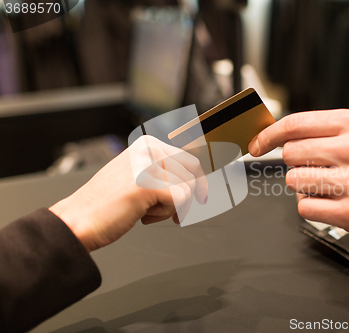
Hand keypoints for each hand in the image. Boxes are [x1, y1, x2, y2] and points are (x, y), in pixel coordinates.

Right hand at [49, 135, 207, 251]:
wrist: (77, 220)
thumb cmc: (105, 204)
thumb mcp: (137, 177)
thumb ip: (161, 173)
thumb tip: (194, 179)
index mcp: (146, 144)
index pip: (189, 159)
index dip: (198, 181)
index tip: (202, 197)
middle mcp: (148, 149)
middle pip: (193, 174)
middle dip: (188, 198)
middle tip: (178, 216)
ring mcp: (148, 164)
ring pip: (187, 188)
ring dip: (171, 208)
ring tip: (146, 211)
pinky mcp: (148, 183)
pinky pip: (180, 200)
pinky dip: (166, 214)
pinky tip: (143, 216)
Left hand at [249, 110, 348, 237]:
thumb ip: (315, 130)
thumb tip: (270, 137)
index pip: (294, 124)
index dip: (268, 135)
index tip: (256, 144)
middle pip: (290, 153)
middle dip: (295, 162)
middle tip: (317, 167)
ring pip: (294, 180)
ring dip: (302, 185)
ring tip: (327, 185)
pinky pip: (304, 207)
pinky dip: (311, 206)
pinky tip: (332, 201)